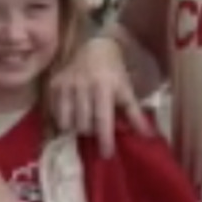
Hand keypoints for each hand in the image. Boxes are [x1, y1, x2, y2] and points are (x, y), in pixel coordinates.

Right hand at [49, 36, 148, 157]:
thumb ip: (135, 114)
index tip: (107, 154)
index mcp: (103, 87)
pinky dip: (62, 119)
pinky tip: (70, 116)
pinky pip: (53, 112)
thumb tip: (148, 136)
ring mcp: (65, 85)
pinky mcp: (53, 85)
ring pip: (66, 122)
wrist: (94, 47)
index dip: (104, 139)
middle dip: (90, 132)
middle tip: (95, 129)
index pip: (102, 119)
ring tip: (82, 122)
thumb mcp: (126, 90)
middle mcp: (82, 86)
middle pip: (83, 124)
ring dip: (75, 127)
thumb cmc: (114, 72)